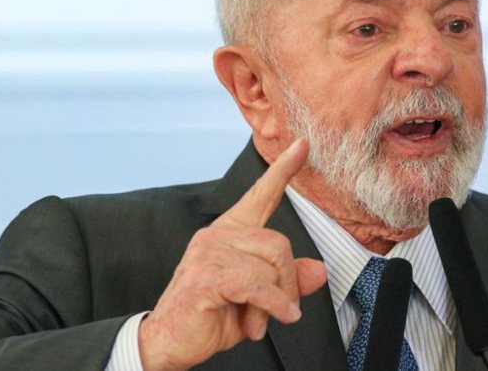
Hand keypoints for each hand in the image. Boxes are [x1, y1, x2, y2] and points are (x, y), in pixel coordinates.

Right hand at [137, 138, 327, 370]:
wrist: (169, 342)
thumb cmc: (212, 315)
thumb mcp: (260, 298)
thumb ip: (287, 281)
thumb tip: (318, 270)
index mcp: (231, 232)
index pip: (261, 194)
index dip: (283, 169)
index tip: (302, 145)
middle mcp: (218, 234)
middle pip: (279, 244)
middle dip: (286, 284)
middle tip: (275, 312)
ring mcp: (208, 252)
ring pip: (270, 267)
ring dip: (273, 302)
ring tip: (255, 321)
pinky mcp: (205, 275)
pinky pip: (255, 285)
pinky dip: (270, 306)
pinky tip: (264, 323)